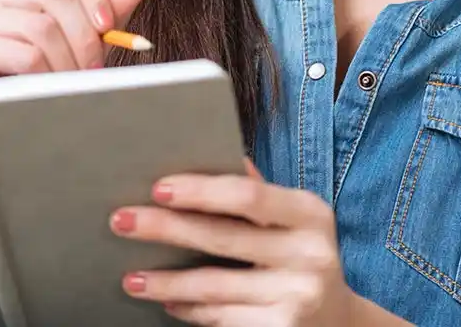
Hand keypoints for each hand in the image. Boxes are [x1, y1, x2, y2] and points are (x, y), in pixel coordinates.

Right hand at [0, 0, 152, 87]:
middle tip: (94, 69)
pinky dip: (44, 75)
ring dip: (65, 63)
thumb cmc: (36, 81)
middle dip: (84, 36)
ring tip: (70, 85)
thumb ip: (105, 12)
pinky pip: (22, 54)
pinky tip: (43, 90)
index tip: (108, 24)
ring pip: (39, 26)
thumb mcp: (78, 44)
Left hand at [109, 159, 395, 325]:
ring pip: (213, 286)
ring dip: (165, 282)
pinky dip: (189, 310)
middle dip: (164, 228)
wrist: (339, 322)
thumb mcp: (292, 220)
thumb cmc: (299, 255)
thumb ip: (255, 192)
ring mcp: (297, 296)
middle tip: (121, 221)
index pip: (247, 196)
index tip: (157, 187)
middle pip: (221, 237)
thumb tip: (205, 150)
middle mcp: (309, 254)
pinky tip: (166, 302)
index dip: (199, 190)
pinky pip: (221, 317)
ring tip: (130, 277)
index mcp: (309, 214)